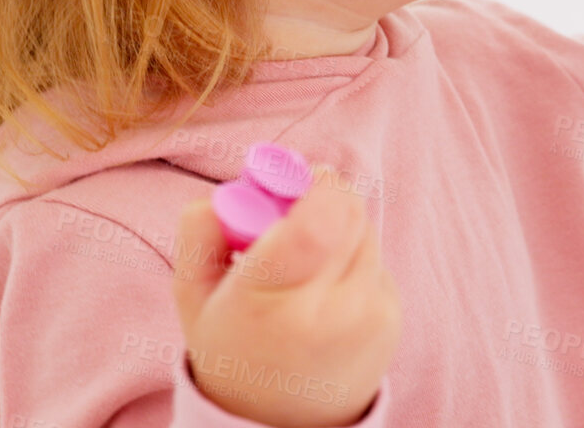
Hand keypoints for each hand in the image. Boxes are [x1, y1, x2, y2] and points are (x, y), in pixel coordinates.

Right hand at [172, 165, 400, 427]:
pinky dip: (352, 259)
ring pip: (363, 229)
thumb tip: (226, 193)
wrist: (279, 418)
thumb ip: (199, 237)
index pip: (317, 221)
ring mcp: (366, 315)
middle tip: (291, 213)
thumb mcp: (193, 297)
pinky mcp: (390, 318)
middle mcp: (326, 311)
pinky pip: (374, 258)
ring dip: (336, 228)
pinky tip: (326, 291)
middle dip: (321, 196)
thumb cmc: (233, 344)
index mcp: (267, 302)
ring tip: (304, 266)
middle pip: (347, 211)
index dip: (312, 184)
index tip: (290, 180)